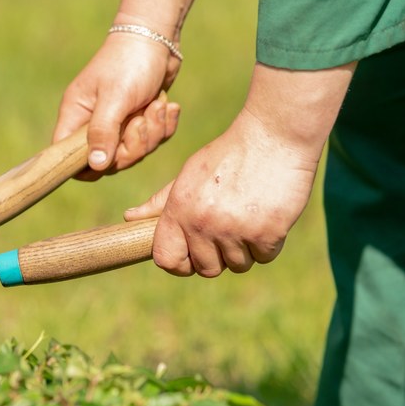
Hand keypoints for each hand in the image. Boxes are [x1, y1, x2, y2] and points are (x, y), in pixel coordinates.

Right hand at [53, 27, 181, 180]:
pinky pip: (152, 141)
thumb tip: (96, 166)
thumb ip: (103, 132)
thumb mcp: (115, 97)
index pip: (67, 156)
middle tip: (142, 122)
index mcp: (76, 116)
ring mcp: (117, 123)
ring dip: (152, 133)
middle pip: (108, 161)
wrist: (157, 37)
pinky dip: (163, 126)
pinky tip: (168, 105)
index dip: (86, 164)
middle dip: (132, 147)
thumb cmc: (129, 62)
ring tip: (158, 106)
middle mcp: (93, 123)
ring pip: (133, 152)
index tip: (110, 156)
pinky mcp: (139, 120)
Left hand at [124, 62, 353, 276]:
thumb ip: (162, 201)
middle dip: (218, 257)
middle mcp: (203, 223)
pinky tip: (268, 215)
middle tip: (229, 231)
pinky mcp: (267, 233)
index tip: (191, 258)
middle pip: (206, 269)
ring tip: (250, 217)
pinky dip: (269, 243)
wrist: (274, 136)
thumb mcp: (189, 174)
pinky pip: (264, 257)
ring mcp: (234, 230)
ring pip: (238, 265)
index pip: (166, 258)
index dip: (178, 264)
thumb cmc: (229, 155)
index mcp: (180, 209)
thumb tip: (130, 217)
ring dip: (245, 249)